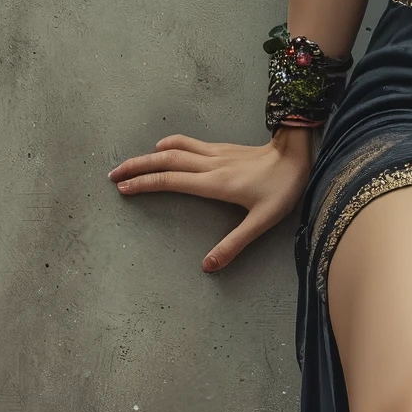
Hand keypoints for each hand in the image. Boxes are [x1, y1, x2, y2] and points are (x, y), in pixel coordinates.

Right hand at [108, 126, 316, 271]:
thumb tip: (208, 267)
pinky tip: (163, 148)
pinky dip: (170, 145)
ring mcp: (215, 154)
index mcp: (215, 183)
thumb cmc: (282, 188)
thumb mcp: (262, 222)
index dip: (145, 184)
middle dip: (137, 166)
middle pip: (165, 161)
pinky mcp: (222, 149)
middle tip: (113, 175)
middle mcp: (210, 165)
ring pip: (175, 149)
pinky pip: (189, 144)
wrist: (298, 154)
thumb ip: (234, 244)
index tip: (123, 189)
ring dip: (149, 154)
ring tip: (130, 163)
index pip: (171, 181)